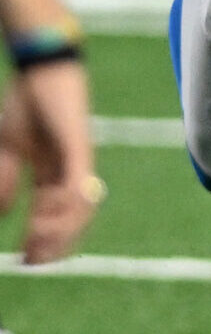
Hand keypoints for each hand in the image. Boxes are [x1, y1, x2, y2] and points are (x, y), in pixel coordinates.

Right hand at [0, 62, 100, 264]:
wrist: (41, 70)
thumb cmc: (27, 105)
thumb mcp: (9, 148)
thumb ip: (5, 179)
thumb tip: (3, 213)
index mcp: (54, 171)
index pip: (55, 213)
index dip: (42, 237)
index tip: (26, 258)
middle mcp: (71, 170)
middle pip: (73, 216)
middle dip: (56, 242)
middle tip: (35, 262)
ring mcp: (78, 160)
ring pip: (79, 206)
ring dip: (61, 230)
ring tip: (39, 245)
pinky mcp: (79, 147)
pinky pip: (78, 182)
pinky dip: (67, 204)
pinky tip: (49, 219)